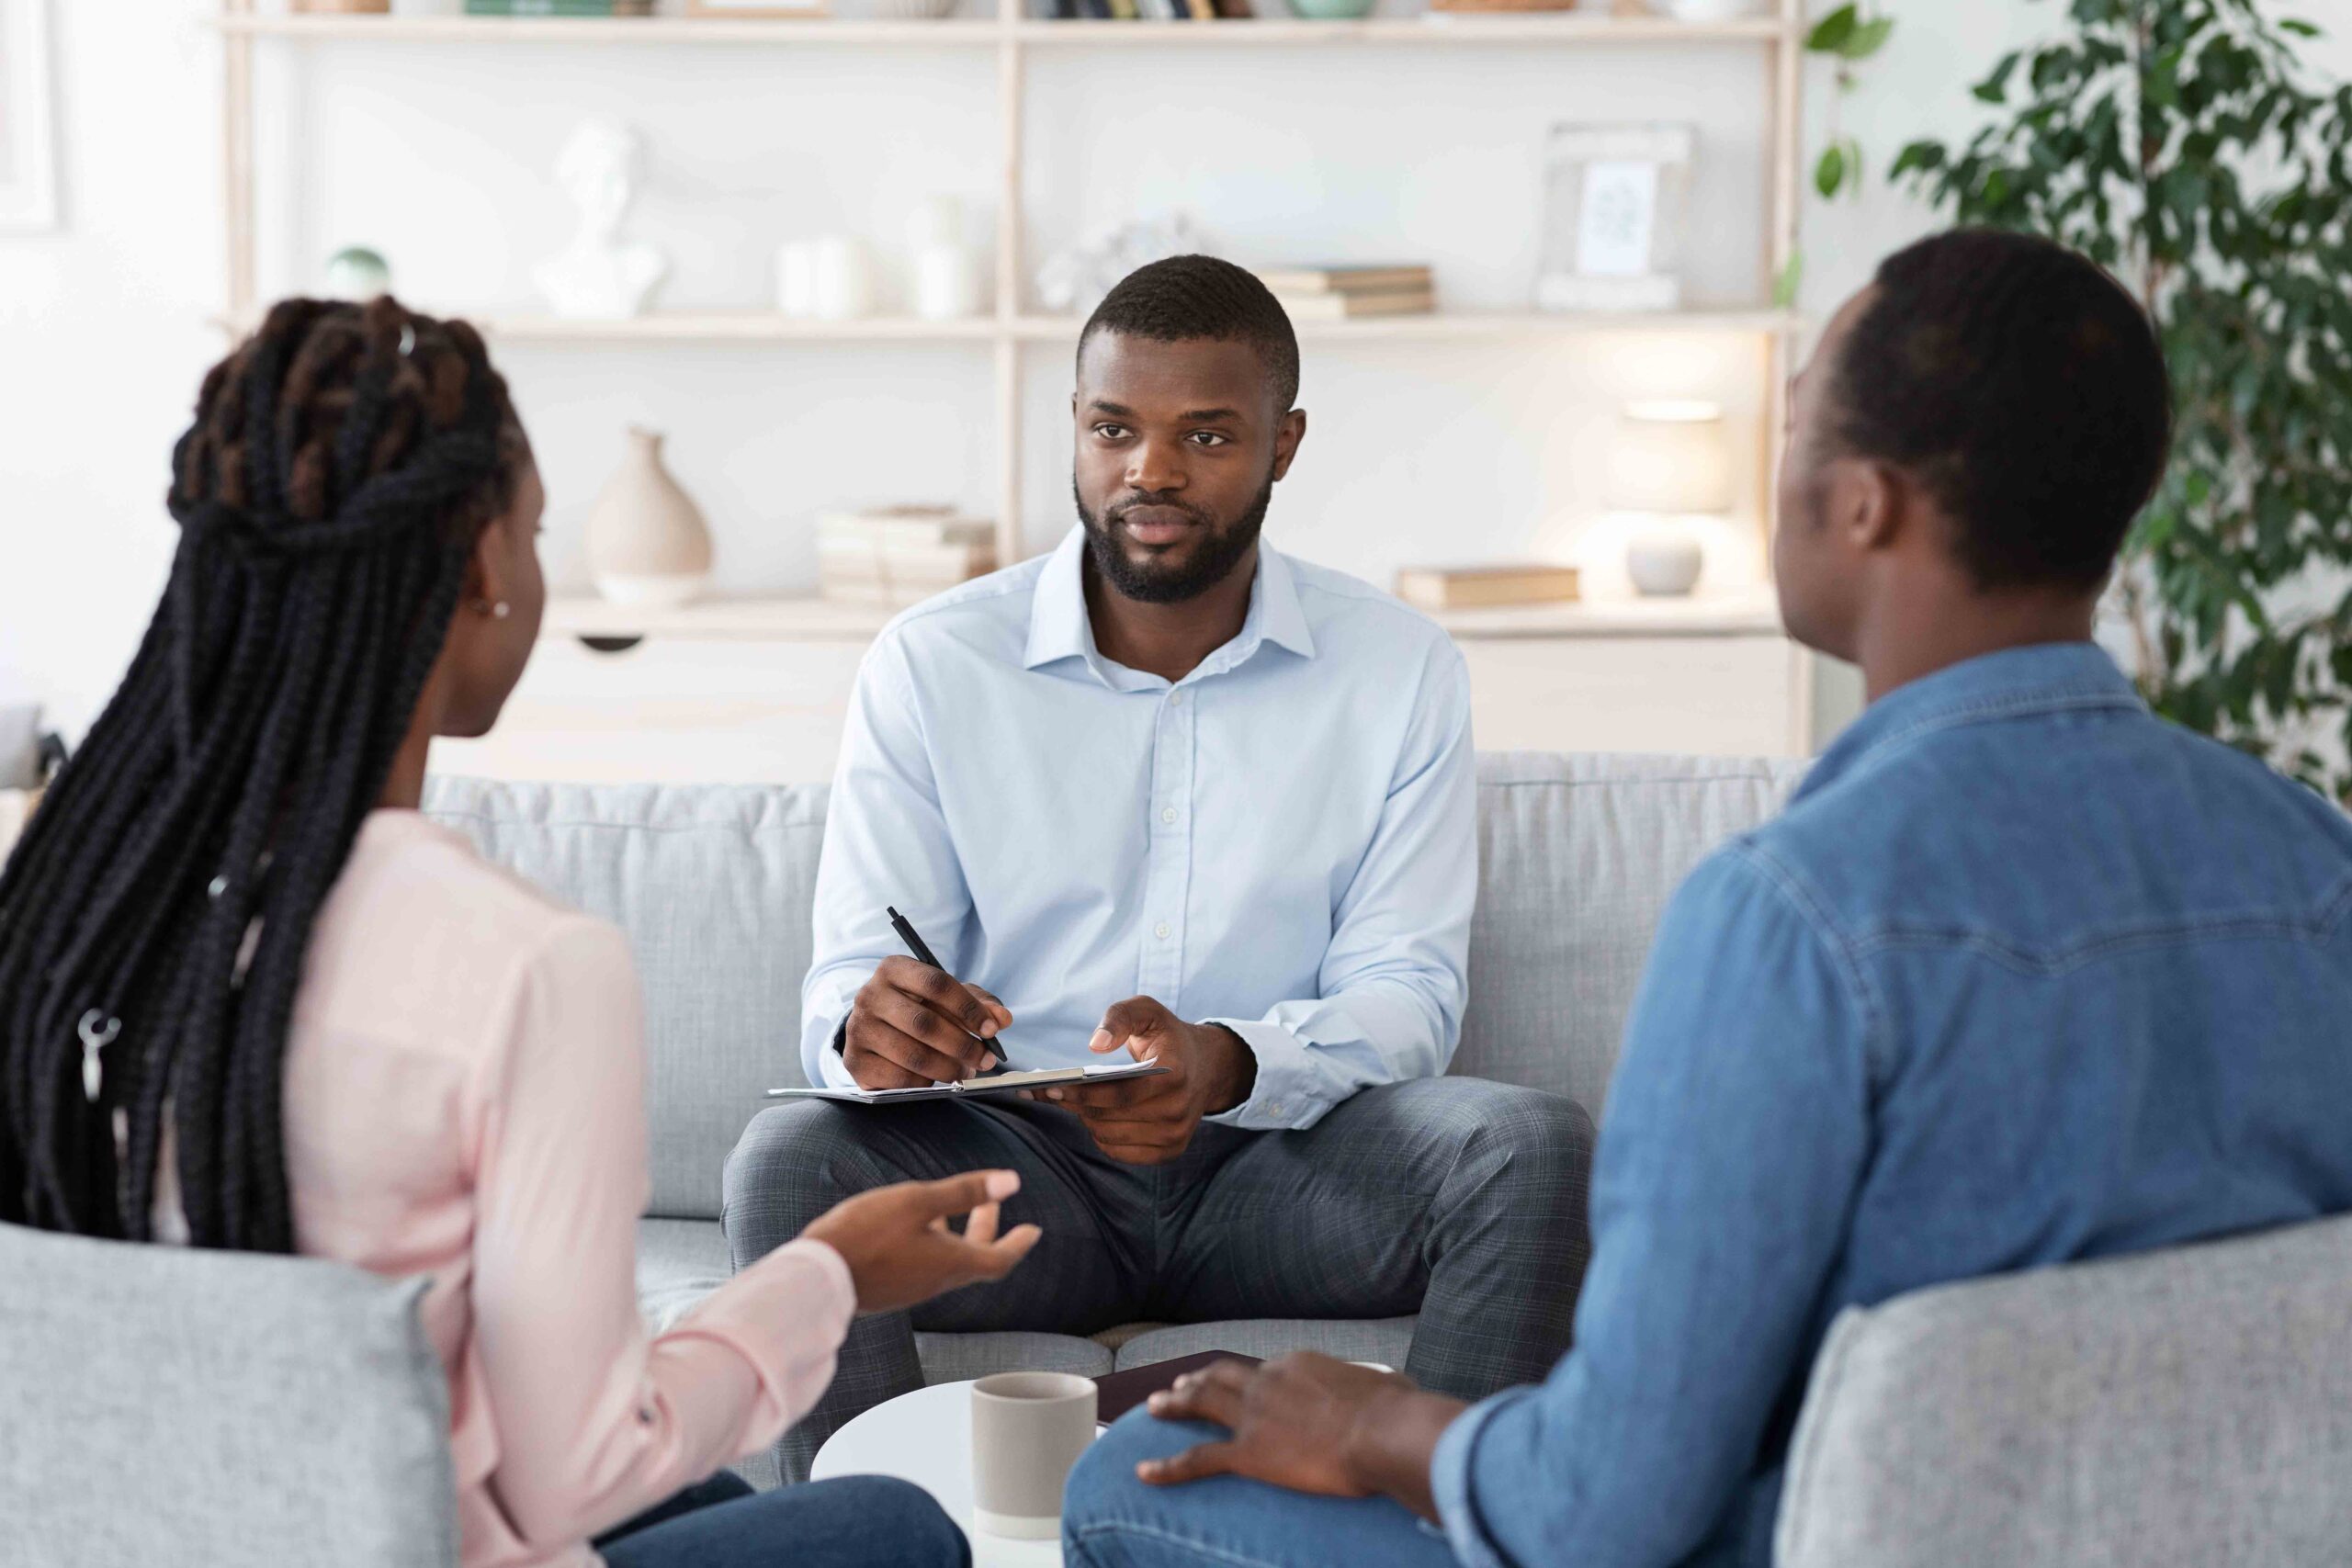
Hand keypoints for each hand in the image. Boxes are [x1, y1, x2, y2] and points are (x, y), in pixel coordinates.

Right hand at [798, 1169, 1042, 1314]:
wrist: (817, 1277)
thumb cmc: (866, 1235)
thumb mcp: (918, 1202)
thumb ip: (964, 1192)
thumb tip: (1011, 1182)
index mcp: (951, 1263)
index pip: (999, 1259)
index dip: (1018, 1244)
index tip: (1033, 1231)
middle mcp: (936, 1282)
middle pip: (975, 1258)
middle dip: (988, 1228)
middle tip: (995, 1204)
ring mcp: (912, 1289)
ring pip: (948, 1262)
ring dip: (959, 1234)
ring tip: (953, 1207)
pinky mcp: (890, 1289)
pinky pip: (923, 1266)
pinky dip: (932, 1244)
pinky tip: (914, 1225)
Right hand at [843, 956, 1012, 1090]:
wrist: (874, 1029)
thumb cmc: (918, 1008)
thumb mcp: (947, 997)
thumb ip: (979, 1003)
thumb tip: (1002, 1018)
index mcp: (894, 969)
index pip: (936, 983)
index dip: (968, 1008)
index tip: (993, 1029)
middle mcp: (870, 995)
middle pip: (925, 1023)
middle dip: (963, 1045)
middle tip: (986, 1059)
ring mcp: (859, 1029)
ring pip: (913, 1055)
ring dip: (947, 1068)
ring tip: (964, 1071)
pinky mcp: (855, 1061)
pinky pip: (898, 1078)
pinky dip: (924, 1083)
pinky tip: (933, 1079)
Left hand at [1040, 997, 1255, 1164]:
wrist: (1206, 1067)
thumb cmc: (1168, 1037)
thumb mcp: (1147, 1012)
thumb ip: (1119, 1018)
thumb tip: (1095, 1044)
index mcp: (1175, 1075)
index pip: (1121, 1093)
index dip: (1084, 1092)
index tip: (1052, 1086)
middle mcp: (1178, 1110)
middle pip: (1110, 1118)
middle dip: (1075, 1104)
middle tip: (1050, 1091)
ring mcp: (1175, 1135)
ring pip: (1110, 1137)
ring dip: (1086, 1119)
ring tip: (1070, 1100)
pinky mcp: (1169, 1151)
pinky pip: (1119, 1152)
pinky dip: (1100, 1136)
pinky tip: (1093, 1116)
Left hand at [1139, 1353, 1461, 1520]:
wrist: (1384, 1432)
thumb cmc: (1397, 1412)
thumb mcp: (1389, 1385)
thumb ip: (1381, 1386)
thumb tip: (1397, 1388)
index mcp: (1299, 1365)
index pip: (1266, 1370)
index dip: (1249, 1378)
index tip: (1244, 1384)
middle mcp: (1269, 1381)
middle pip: (1223, 1376)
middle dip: (1198, 1379)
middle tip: (1180, 1384)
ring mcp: (1255, 1415)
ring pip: (1202, 1403)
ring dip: (1175, 1404)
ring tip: (1156, 1406)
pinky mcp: (1249, 1453)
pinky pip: (1197, 1460)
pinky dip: (1168, 1466)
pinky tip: (1145, 1472)